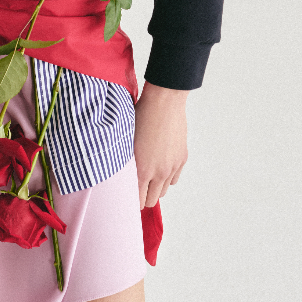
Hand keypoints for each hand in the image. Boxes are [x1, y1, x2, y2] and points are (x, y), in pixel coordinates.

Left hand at [134, 82, 188, 207]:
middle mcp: (160, 172)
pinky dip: (166, 178)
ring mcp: (173, 166)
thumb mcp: (126, 140)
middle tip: (135, 187)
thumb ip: (124, 162)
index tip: (125, 195)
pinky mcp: (182, 159)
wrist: (164, 101)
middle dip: (142, 196)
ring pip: (163, 191)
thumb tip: (120, 174)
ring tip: (147, 176)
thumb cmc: (141, 116)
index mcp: (143, 170)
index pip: (137, 200)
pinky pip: (174, 179)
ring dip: (155, 188)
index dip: (130, 200)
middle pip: (151, 200)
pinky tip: (159, 166)